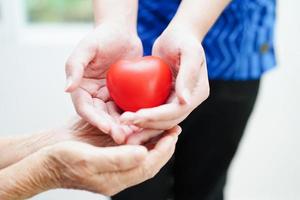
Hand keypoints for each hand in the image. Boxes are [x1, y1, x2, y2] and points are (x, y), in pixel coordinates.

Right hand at [0, 126, 180, 198]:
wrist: (43, 158)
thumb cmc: (61, 160)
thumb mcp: (88, 158)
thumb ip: (117, 160)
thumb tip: (143, 154)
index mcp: (115, 178)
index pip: (148, 165)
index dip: (164, 150)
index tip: (174, 134)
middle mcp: (117, 173)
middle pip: (148, 160)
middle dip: (163, 144)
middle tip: (175, 128)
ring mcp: (112, 163)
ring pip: (140, 153)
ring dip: (153, 140)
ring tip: (163, 125)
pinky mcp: (107, 154)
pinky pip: (128, 147)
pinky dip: (138, 137)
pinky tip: (141, 126)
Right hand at [65, 22, 142, 143]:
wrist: (121, 32)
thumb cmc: (101, 37)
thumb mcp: (86, 48)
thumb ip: (75, 67)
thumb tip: (66, 88)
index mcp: (81, 89)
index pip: (85, 108)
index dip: (95, 119)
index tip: (106, 128)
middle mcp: (94, 96)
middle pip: (102, 117)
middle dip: (112, 128)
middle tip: (124, 138)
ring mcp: (110, 97)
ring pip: (117, 116)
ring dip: (125, 127)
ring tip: (136, 135)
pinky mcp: (125, 96)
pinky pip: (130, 108)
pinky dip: (137, 117)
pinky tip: (147, 124)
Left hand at [121, 25, 208, 141]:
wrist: (177, 36)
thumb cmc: (183, 39)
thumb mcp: (189, 52)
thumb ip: (188, 75)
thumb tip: (185, 101)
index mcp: (197, 94)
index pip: (176, 111)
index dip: (157, 116)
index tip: (137, 115)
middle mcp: (188, 102)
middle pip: (167, 121)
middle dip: (146, 125)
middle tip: (124, 123)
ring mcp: (177, 102)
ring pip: (159, 122)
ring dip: (141, 126)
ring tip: (122, 126)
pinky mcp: (166, 99)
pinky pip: (152, 112)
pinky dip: (140, 117)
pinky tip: (125, 118)